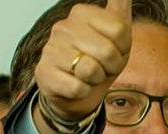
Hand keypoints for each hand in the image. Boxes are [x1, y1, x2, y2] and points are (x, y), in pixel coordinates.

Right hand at [33, 0, 132, 124]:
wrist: (77, 90)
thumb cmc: (99, 60)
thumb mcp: (117, 34)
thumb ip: (120, 8)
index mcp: (81, 13)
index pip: (120, 30)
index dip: (123, 48)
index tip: (114, 51)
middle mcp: (63, 27)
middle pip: (108, 51)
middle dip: (112, 67)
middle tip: (102, 67)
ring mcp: (51, 49)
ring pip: (92, 70)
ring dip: (96, 80)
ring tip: (88, 75)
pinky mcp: (44, 73)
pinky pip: (78, 88)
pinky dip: (83, 91)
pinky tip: (76, 84)